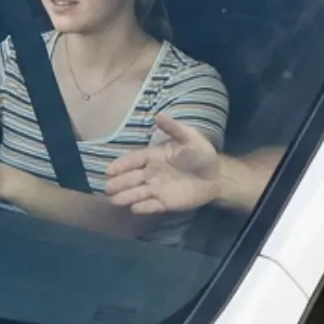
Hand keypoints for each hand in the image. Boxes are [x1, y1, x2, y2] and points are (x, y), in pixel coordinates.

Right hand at [105, 112, 222, 214]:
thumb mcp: (190, 137)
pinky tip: (134, 209)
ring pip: (138, 193)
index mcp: (154, 156)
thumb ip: (173, 128)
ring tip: (113, 201)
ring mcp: (157, 188)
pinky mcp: (165, 203)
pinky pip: (151, 206)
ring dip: (126, 196)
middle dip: (118, 183)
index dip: (121, 164)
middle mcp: (151, 173)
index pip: (134, 160)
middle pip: (131, 178)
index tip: (109, 170)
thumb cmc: (201, 154)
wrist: (217, 176)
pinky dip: (143, 207)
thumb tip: (158, 115)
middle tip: (106, 188)